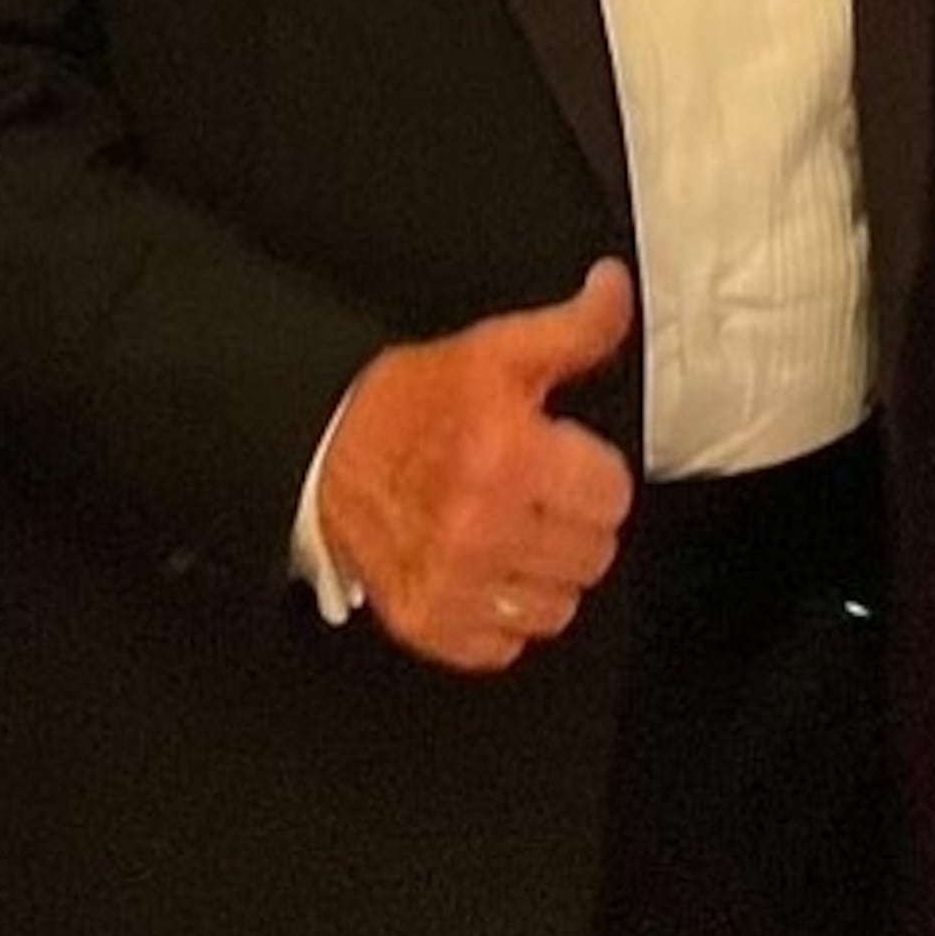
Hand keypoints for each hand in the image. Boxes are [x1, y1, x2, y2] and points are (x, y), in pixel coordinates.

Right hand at [316, 259, 637, 672]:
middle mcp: (480, 527)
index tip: (567, 462)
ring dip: (544, 573)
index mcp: (506, 457)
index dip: (594, 473)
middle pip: (593, 555)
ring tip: (513, 533)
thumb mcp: (495, 351)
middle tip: (540, 496)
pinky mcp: (426, 622)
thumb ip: (573, 328)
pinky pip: (505, 646)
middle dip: (575, 522)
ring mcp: (452, 582)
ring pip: (557, 608)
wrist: (319, 449)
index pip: (612, 498)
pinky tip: (483, 570)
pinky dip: (500, 616)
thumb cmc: (407, 404)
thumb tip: (615, 290)